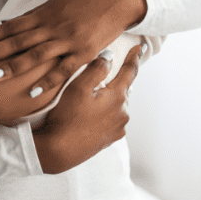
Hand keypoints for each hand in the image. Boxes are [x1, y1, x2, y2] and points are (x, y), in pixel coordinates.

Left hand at [0, 0, 146, 94]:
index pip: (9, 27)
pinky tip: (33, 93)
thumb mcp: (58, 2)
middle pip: (16, 41)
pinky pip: (63, 69)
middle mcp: (52, 26)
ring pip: (35, 55)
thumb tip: (9, 23)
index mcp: (44, 13)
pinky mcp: (84, 52)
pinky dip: (47, 82)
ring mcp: (68, 40)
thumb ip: (35, 15)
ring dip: (12, 67)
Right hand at [32, 45, 139, 173]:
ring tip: (94, 99)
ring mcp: (118, 128)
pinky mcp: (111, 139)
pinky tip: (93, 115)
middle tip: (105, 76)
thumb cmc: (66, 117)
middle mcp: (123, 112)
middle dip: (116, 82)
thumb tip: (109, 57)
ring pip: (117, 105)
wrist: (59, 152)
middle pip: (123, 89)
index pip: (129, 71)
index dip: (135, 57)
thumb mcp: (78, 87)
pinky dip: (106, 114)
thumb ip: (96, 69)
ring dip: (110, 99)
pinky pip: (113, 120)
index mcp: (117, 96)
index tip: (141, 48)